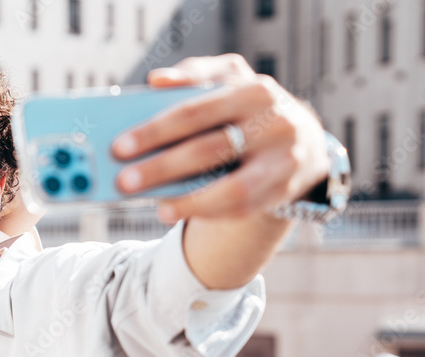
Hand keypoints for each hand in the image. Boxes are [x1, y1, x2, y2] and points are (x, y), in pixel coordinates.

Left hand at [110, 54, 328, 224]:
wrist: (303, 140)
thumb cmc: (249, 109)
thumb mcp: (229, 81)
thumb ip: (194, 75)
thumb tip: (156, 80)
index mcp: (254, 92)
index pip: (196, 111)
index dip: (156, 131)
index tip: (121, 147)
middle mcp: (274, 124)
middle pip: (208, 150)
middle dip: (162, 168)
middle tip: (125, 181)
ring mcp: (283, 161)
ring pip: (232, 189)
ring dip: (189, 202)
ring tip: (157, 208)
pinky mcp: (284, 190)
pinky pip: (242, 208)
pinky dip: (208, 212)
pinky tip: (179, 211)